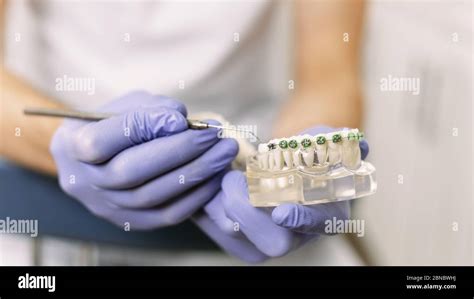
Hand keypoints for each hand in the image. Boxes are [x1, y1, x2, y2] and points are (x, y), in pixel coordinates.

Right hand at [50, 91, 237, 229]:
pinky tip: (216, 174)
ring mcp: (108, 206)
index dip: (142, 127)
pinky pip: (167, 214)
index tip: (179, 118)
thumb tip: (179, 120)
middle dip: (180, 151)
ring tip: (224, 151)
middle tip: (214, 135)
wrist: (101, 159)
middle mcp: (85, 181)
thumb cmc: (115, 125)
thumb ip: (149, 108)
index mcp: (72, 146)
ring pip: (153, 195)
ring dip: (196, 172)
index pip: (103, 140)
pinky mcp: (132, 222)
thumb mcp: (125, 105)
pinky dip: (196, 195)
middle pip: (131, 171)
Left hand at [193, 126, 368, 262]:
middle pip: (271, 241)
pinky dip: (207, 205)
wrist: (283, 167)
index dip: (301, 219)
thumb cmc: (305, 157)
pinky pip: (216, 228)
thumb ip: (339, 144)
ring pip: (236, 235)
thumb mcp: (322, 145)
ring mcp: (265, 240)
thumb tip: (361, 144)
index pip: (316, 225)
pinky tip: (207, 185)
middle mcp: (295, 236)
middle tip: (232, 178)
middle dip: (247, 209)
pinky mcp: (238, 237)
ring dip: (220, 203)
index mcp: (325, 216)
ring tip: (221, 176)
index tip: (282, 211)